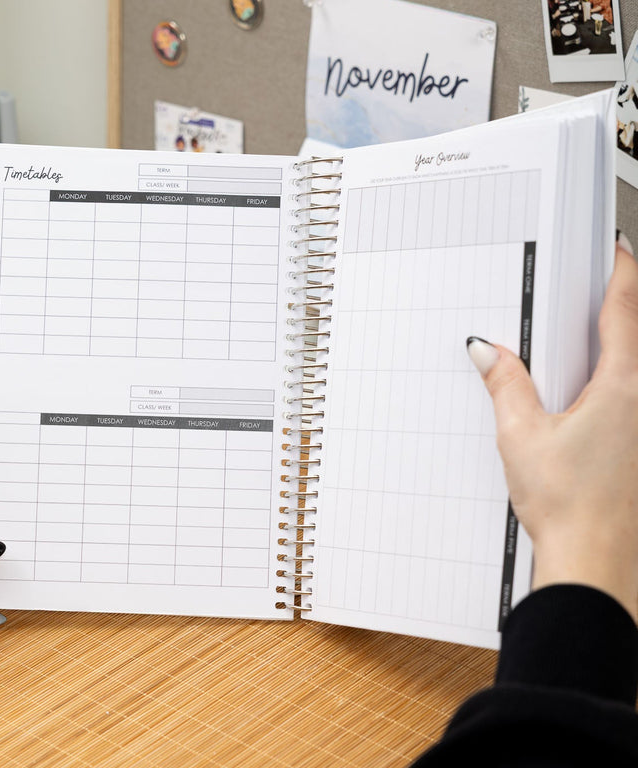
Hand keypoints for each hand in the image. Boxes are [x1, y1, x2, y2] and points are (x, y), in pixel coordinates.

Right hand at [467, 238, 637, 620]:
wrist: (597, 561)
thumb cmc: (568, 505)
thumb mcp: (522, 436)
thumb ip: (506, 385)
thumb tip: (488, 352)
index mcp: (623, 388)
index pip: (625, 311)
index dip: (621, 273)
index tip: (614, 250)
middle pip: (637, 334)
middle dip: (621, 304)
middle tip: (594, 287)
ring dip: (619, 345)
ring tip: (586, 340)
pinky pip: (636, 396)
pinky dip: (618, 381)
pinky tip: (590, 396)